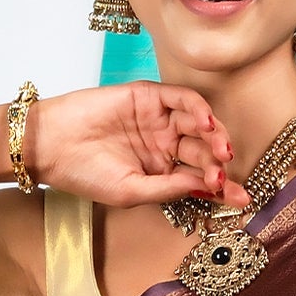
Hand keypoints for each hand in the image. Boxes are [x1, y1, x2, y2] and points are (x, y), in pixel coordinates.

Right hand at [31, 83, 234, 209]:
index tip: (243, 199)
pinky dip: (198, 107)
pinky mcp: (148, 96)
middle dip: (220, 163)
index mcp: (162, 173)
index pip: (200, 179)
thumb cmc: (84, 174)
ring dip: (214, 135)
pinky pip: (181, 98)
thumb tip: (208, 188)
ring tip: (220, 149)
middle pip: (204, 152)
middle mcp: (164, 146)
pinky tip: (206, 122)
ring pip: (198, 124)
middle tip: (226, 172)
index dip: (224, 188)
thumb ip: (170, 188)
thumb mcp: (132, 191)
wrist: (52, 146)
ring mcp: (158, 120)